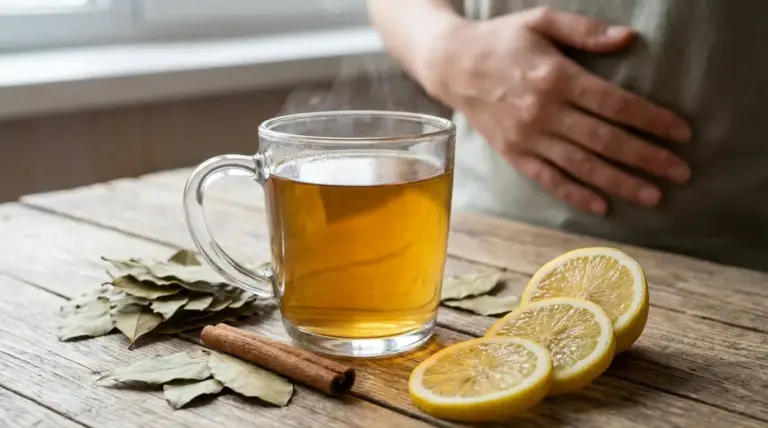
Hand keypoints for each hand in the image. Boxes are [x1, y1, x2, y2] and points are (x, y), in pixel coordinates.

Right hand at [419, 7, 691, 214]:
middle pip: (604, 139)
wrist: (452, 66)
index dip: (652, 119)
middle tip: (681, 172)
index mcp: (555, 77)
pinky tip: (602, 206)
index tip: (681, 133)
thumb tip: (628, 38)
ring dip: (620, 182)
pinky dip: (574, 194)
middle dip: (646, 157)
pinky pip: (547, 179)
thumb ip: (585, 31)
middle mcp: (543, 112)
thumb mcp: (542, 21)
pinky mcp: (513, 154)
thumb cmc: (501, 40)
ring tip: (653, 196)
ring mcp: (527, 137)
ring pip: (581, 165)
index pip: (615, 103)